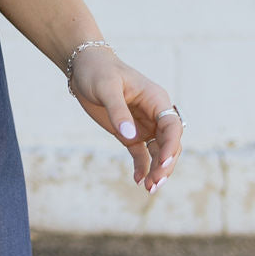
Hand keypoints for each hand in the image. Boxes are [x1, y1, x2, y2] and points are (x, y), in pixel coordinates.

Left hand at [67, 46, 183, 192]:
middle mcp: (154, 114)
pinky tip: (139, 181)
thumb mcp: (106, 88)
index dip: (171, 145)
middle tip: (155, 183)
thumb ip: (118, 111)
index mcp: (156, 99)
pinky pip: (141, 153)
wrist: (82, 67)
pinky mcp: (130, 133)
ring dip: (156, 170)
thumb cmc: (97, 71)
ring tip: (150, 188)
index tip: (163, 162)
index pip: (172, 126)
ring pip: (158, 152)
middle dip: (165, 164)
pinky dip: (142, 167)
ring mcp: (143, 125)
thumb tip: (130, 135)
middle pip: (169, 143)